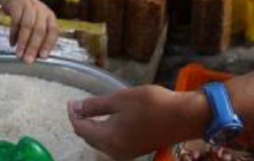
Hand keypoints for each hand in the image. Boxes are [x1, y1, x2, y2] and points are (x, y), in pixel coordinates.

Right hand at [1, 0, 59, 63]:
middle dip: (33, 47)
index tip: (43, 57)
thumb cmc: (27, 14)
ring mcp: (29, 6)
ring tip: (18, 54)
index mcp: (50, 16)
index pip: (53, 30)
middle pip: (39, 30)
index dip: (49, 43)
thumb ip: (38, 37)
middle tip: (27, 60)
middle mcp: (41, 10)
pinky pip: (15, 21)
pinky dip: (13, 34)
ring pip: (27, 26)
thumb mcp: (37, 22)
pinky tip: (12, 44)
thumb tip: (36, 57)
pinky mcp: (17, 5)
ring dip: (23, 42)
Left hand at [68, 86, 208, 160]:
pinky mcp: (135, 151)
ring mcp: (125, 153)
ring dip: (93, 128)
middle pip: (89, 138)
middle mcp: (114, 151)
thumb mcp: (121, 98)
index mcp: (108, 138)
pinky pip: (111, 143)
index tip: (71, 102)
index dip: (73, 115)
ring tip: (92, 110)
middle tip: (79, 105)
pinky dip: (105, 132)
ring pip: (100, 142)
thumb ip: (96, 105)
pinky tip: (110, 120)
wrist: (183, 117)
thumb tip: (76, 108)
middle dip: (82, 122)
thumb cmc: (151, 104)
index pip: (81, 129)